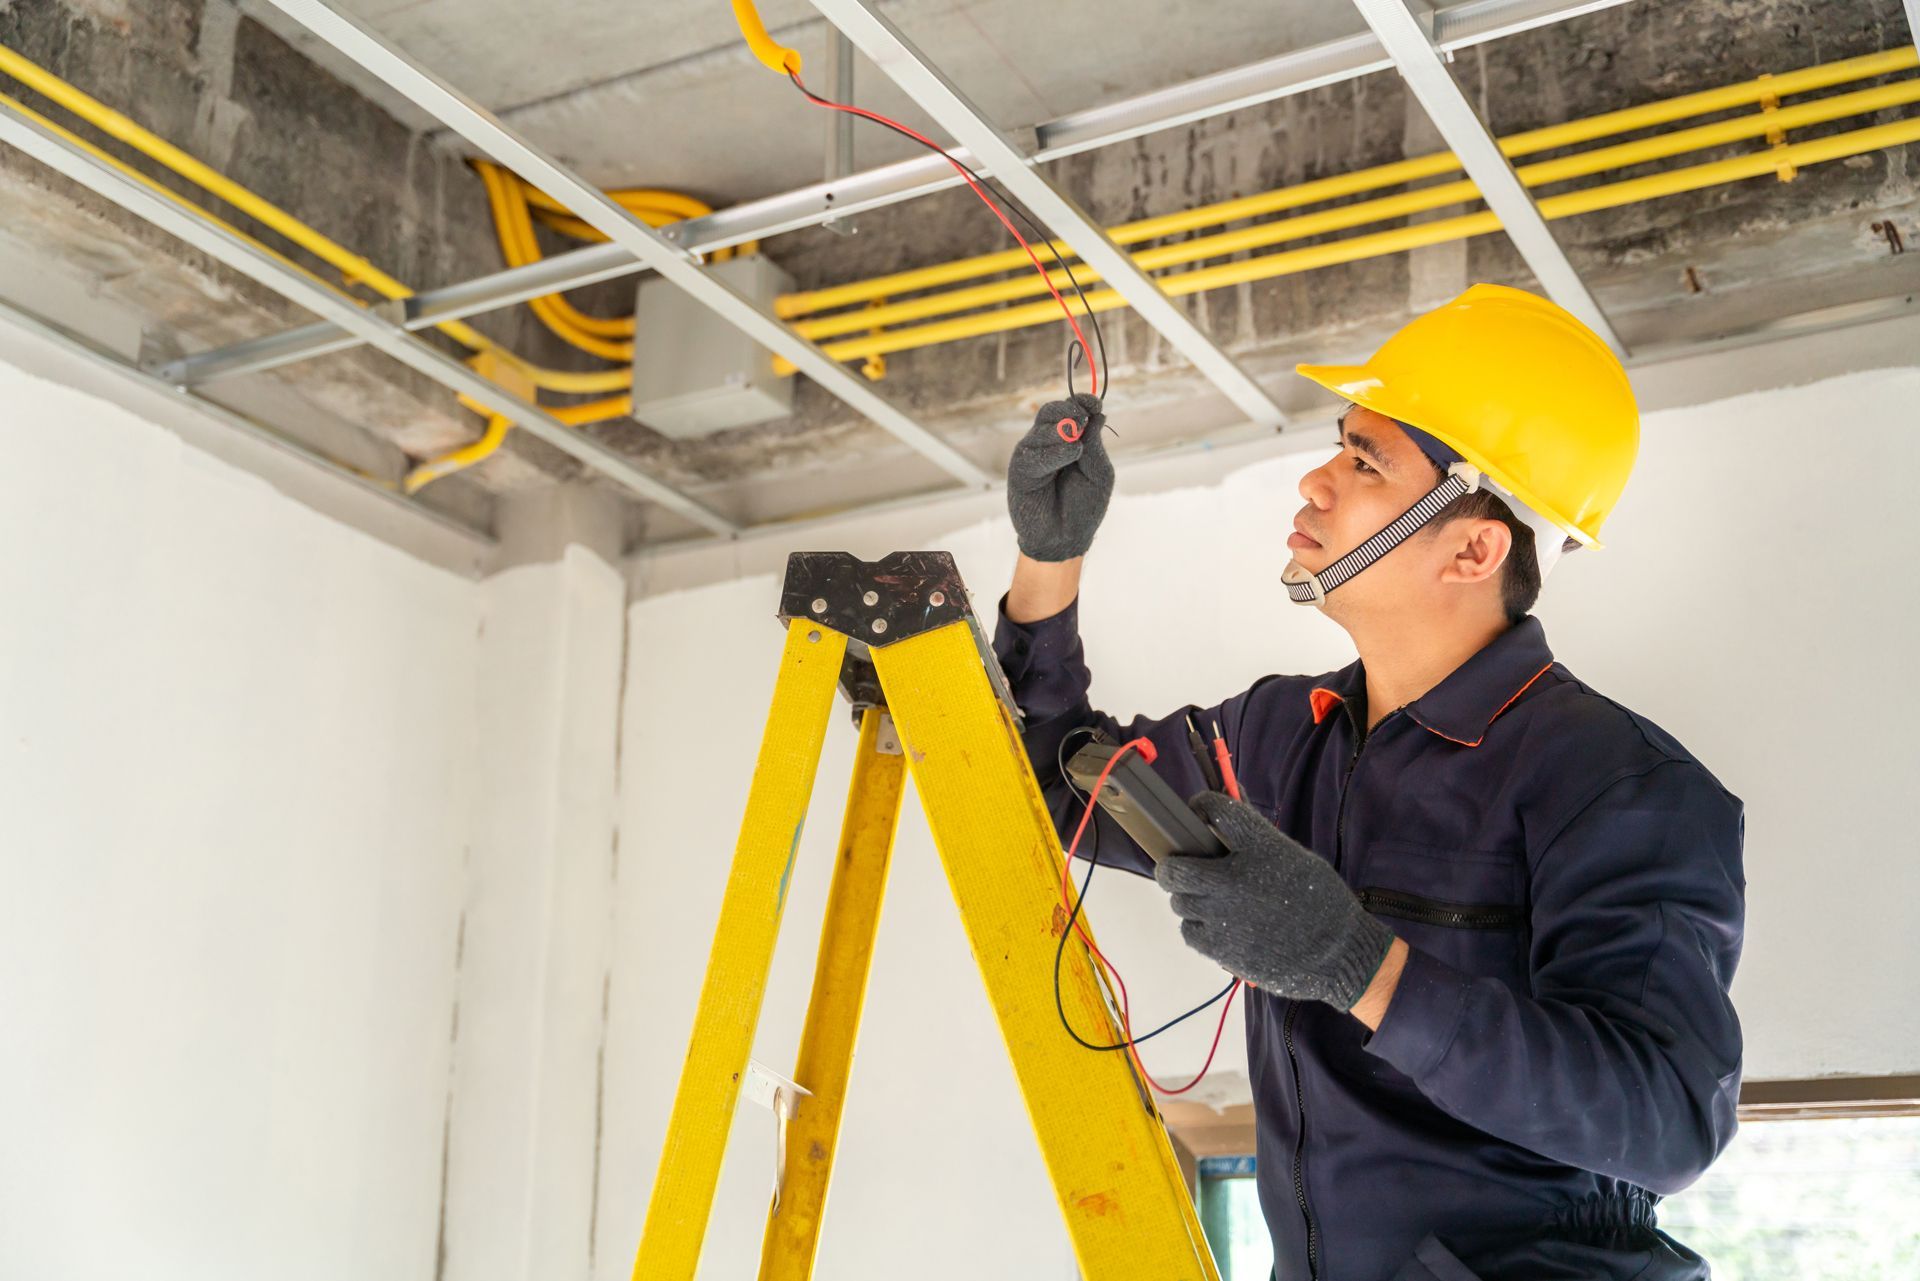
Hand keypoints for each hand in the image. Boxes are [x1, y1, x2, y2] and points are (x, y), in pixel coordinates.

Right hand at [1006, 393, 1113, 561]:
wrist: (1065, 539)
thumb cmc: (1084, 508)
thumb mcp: (1098, 473)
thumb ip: (1094, 445)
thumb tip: (1097, 414)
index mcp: (1068, 441)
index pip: (1070, 411)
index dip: (1081, 403)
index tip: (1094, 404)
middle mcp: (1047, 445)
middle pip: (1050, 412)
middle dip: (1068, 411)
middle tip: (1082, 420)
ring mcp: (1032, 456)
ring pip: (1042, 428)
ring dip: (1062, 432)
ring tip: (1077, 448)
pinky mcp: (1019, 472)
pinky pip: (1034, 453)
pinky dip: (1055, 451)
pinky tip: (1070, 455)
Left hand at [1155, 793, 1394, 1009]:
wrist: (1338, 952)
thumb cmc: (1320, 903)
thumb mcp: (1293, 857)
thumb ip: (1256, 837)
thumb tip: (1228, 810)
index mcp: (1259, 849)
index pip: (1217, 810)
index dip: (1203, 804)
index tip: (1200, 808)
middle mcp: (1234, 880)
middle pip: (1175, 867)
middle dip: (1172, 865)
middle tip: (1179, 866)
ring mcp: (1222, 916)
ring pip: (1179, 902)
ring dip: (1188, 897)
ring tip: (1208, 899)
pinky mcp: (1220, 948)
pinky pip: (1189, 931)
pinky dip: (1197, 925)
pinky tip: (1216, 923)